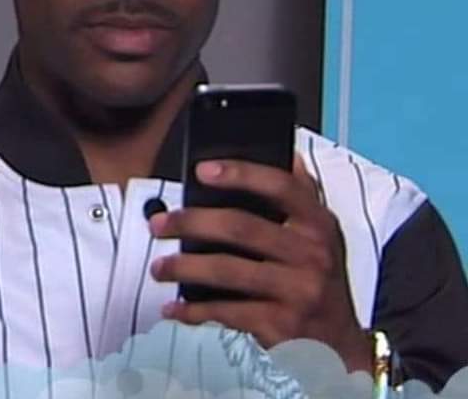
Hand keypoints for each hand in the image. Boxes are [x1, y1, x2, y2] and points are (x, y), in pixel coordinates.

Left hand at [149, 154, 372, 371]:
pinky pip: (226, 312)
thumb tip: (288, 154)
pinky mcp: (280, 325)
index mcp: (317, 224)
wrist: (341, 346)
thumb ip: (303, 195)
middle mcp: (311, 255)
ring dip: (184, 267)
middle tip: (160, 224)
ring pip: (227, 270)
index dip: (240, 173)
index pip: (280, 186)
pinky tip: (176, 307)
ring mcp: (296, 291)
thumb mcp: (322, 235)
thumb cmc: (321, 281)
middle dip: (191, 222)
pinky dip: (194, 311)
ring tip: (160, 266)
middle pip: (240, 227)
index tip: (202, 170)